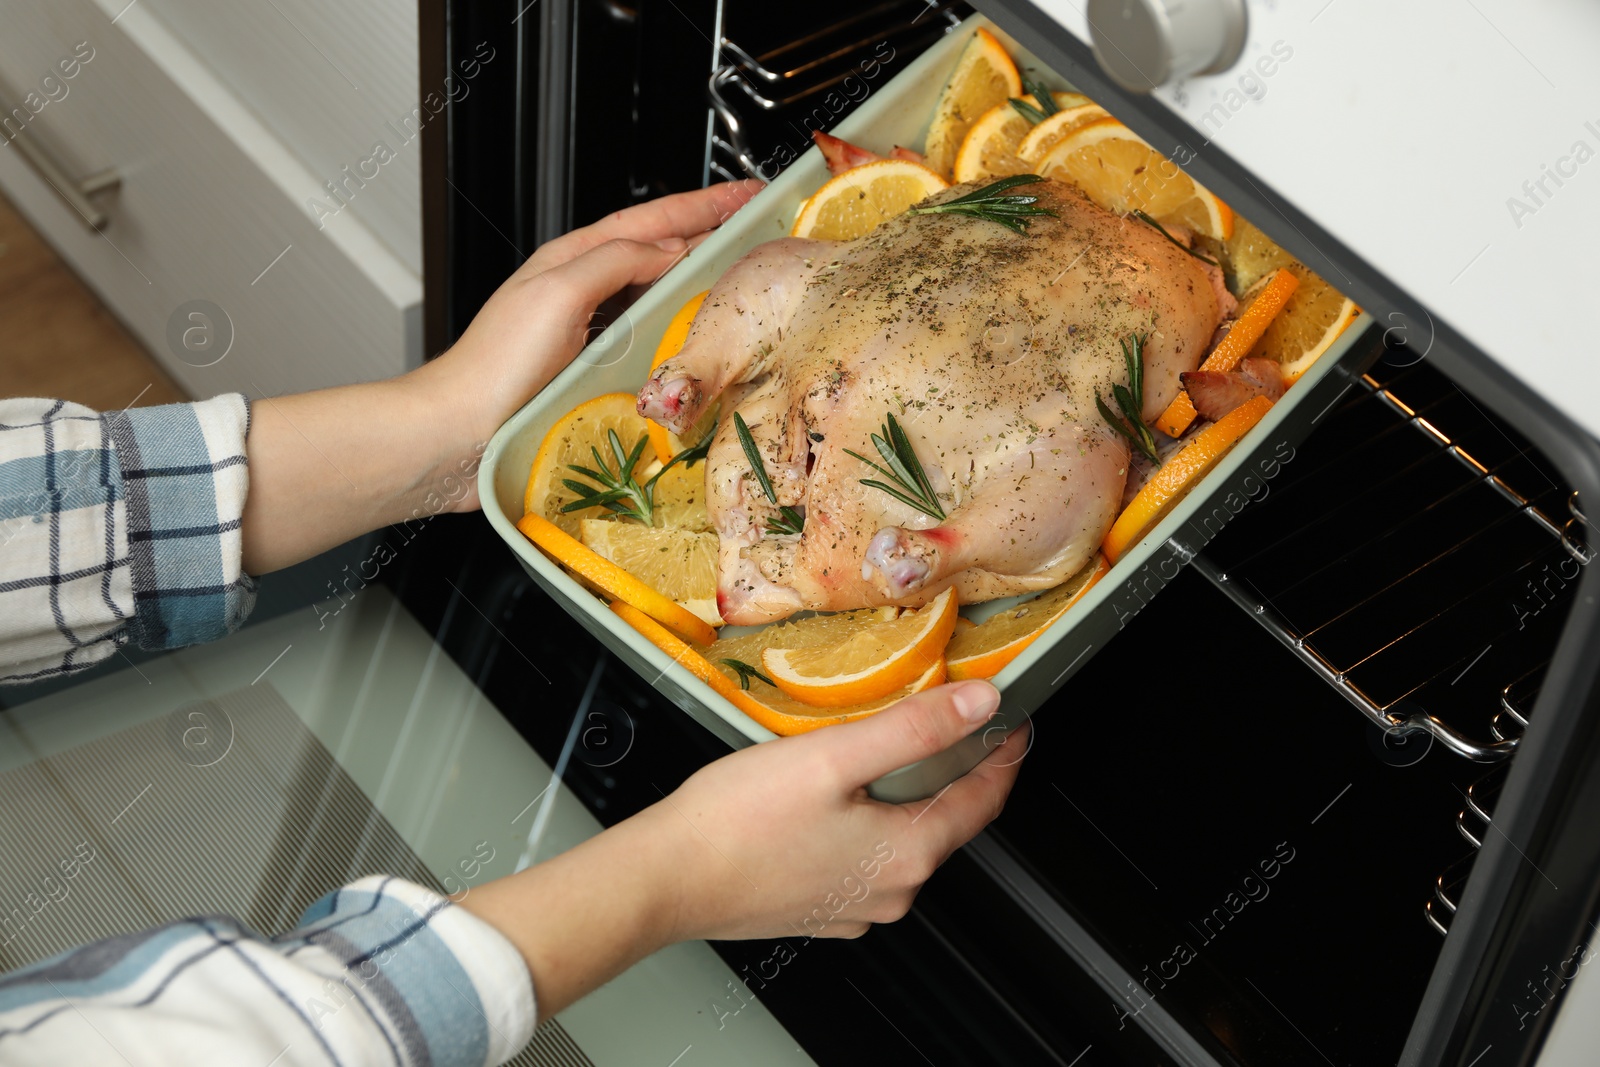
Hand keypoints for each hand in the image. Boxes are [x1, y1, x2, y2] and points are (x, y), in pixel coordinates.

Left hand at [416, 179, 765, 510]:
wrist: (459, 434)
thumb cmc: (494, 366)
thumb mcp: (559, 292)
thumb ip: (616, 261)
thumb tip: (670, 249)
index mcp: (573, 261)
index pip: (651, 220)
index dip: (703, 205)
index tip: (746, 195)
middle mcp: (582, 293)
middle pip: (659, 253)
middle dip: (709, 236)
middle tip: (756, 229)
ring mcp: (589, 334)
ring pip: (657, 297)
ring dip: (700, 283)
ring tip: (740, 278)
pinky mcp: (593, 375)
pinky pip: (649, 342)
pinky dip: (679, 332)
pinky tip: (698, 341)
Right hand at [459, 680, 1027, 1020]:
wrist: (665, 880)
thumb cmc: (736, 823)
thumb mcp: (834, 756)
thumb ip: (913, 730)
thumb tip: (981, 706)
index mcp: (906, 852)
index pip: (984, 799)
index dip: (1004, 754)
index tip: (1013, 720)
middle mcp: (891, 890)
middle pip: (945, 819)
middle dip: (952, 769)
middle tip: (948, 718)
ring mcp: (855, 904)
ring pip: (901, 838)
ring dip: (904, 795)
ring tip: (886, 747)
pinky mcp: (820, 908)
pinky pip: (863, 858)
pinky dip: (865, 822)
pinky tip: (835, 795)